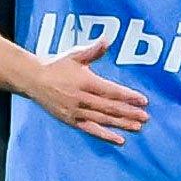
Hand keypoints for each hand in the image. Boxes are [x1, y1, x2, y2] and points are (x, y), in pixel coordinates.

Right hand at [24, 37, 151, 143]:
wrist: (34, 80)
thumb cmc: (57, 65)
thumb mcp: (75, 55)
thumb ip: (93, 50)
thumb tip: (106, 40)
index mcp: (84, 82)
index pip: (111, 91)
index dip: (128, 96)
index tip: (143, 100)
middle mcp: (81, 99)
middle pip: (109, 107)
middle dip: (129, 112)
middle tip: (145, 116)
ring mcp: (76, 112)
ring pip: (103, 120)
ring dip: (121, 124)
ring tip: (138, 126)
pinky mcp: (71, 121)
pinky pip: (91, 130)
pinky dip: (105, 135)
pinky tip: (119, 140)